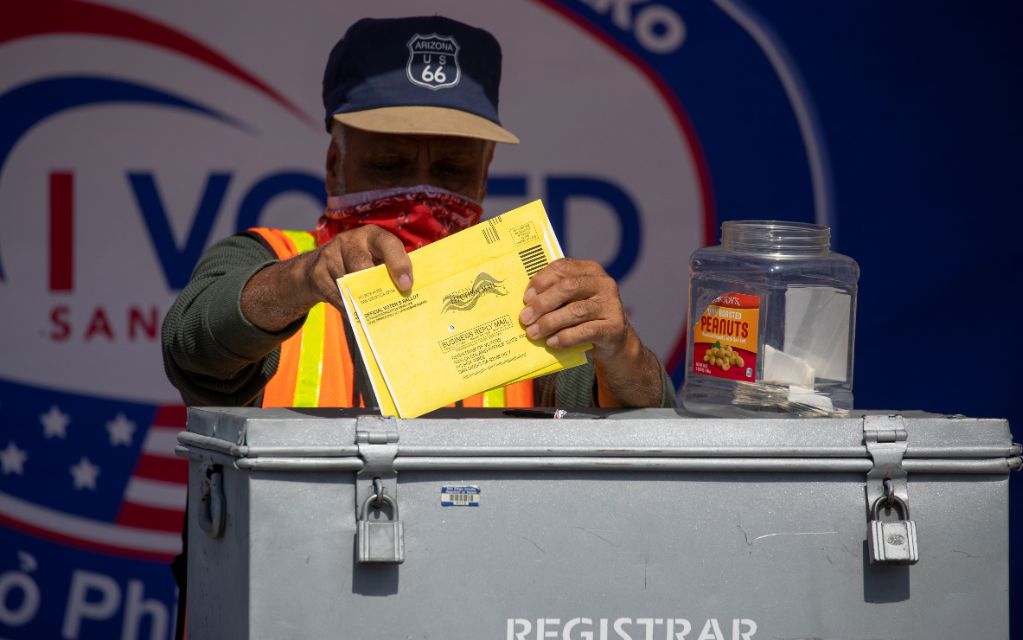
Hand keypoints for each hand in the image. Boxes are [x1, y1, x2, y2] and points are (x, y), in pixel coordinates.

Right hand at [242, 226, 411, 331]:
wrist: (317, 267)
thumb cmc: (359, 263)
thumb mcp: (375, 258)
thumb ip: (389, 269)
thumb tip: (407, 292)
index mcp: (372, 236)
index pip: (388, 244)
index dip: (399, 264)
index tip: (406, 285)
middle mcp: (349, 241)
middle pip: (361, 264)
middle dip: (375, 285)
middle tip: (387, 303)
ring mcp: (330, 255)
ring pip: (348, 283)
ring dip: (361, 300)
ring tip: (373, 313)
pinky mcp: (317, 272)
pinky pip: (336, 295)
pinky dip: (348, 307)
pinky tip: (357, 315)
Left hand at [517, 258, 663, 407]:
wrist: (613, 340)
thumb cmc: (584, 317)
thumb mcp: (572, 300)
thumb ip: (554, 295)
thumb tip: (526, 304)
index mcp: (590, 270)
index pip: (562, 268)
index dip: (541, 281)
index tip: (526, 298)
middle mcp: (604, 283)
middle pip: (568, 287)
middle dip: (543, 303)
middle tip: (525, 318)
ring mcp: (612, 304)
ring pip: (576, 311)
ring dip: (550, 322)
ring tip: (533, 333)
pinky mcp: (614, 327)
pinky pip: (586, 331)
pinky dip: (566, 337)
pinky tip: (552, 342)